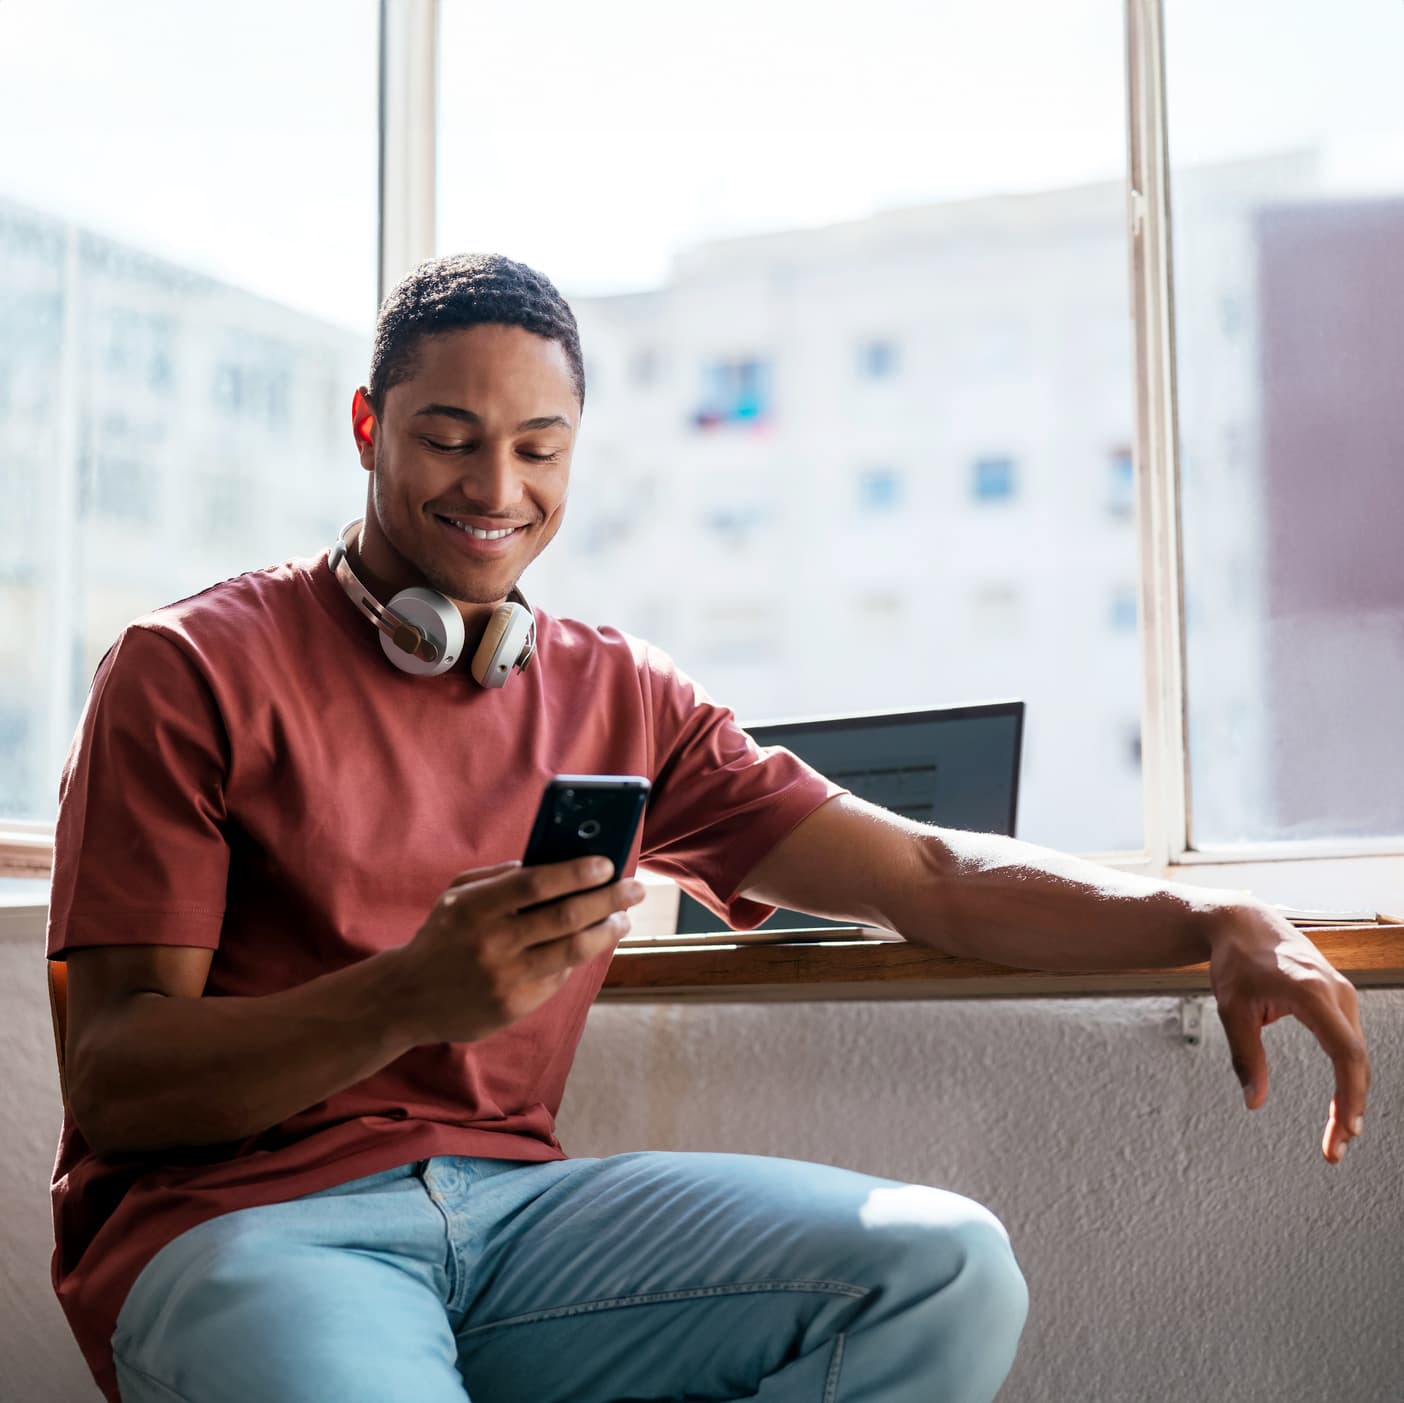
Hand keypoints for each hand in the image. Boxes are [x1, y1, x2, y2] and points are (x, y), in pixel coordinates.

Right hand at [398, 857, 646, 1043]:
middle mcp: (491, 943)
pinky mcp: (513, 1005)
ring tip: (623, 918)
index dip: (576, 872)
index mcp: (474, 907)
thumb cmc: (443, 935)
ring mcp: (504, 978)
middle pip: (564, 917)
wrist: (407, 997)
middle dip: (608, 899)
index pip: (535, 884)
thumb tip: (557, 860)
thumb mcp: (457, 896)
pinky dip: (578, 956)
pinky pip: (558, 976)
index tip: (607, 863)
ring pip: (572, 951)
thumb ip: (501, 876)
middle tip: (635, 889)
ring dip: (607, 931)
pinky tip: (590, 942)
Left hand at [1208, 901, 1369, 1162]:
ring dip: (1351, 1093)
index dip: (1350, 1094)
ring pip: (1355, 1053)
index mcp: (1311, 993)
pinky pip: (1349, 1040)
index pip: (1345, 1052)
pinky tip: (1341, 1101)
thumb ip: (1245, 1056)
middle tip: (1335, 1149)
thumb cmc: (1235, 962)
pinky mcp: (1338, 996)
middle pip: (1356, 1059)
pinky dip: (1347, 1072)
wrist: (1243, 922)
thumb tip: (1254, 1102)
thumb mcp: (1231, 1009)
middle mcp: (1336, 991)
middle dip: (1350, 1106)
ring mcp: (1342, 992)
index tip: (1346, 1128)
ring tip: (1337, 1134)